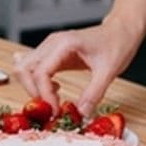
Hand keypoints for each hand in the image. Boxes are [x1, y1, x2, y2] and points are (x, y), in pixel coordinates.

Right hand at [13, 19, 143, 116]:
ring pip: (26, 69)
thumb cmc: (117, 44)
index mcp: (63, 44)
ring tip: (55, 100)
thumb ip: (94, 93)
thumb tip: (82, 113)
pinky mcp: (53, 55)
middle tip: (53, 108)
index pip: (40, 72)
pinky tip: (56, 90)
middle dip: (34, 92)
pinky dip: (39, 83)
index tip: (56, 111)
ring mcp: (50, 48)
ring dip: (35, 88)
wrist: (121, 32)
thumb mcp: (109, 71)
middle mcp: (51, 44)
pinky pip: (35, 69)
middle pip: (24, 70)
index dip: (44, 95)